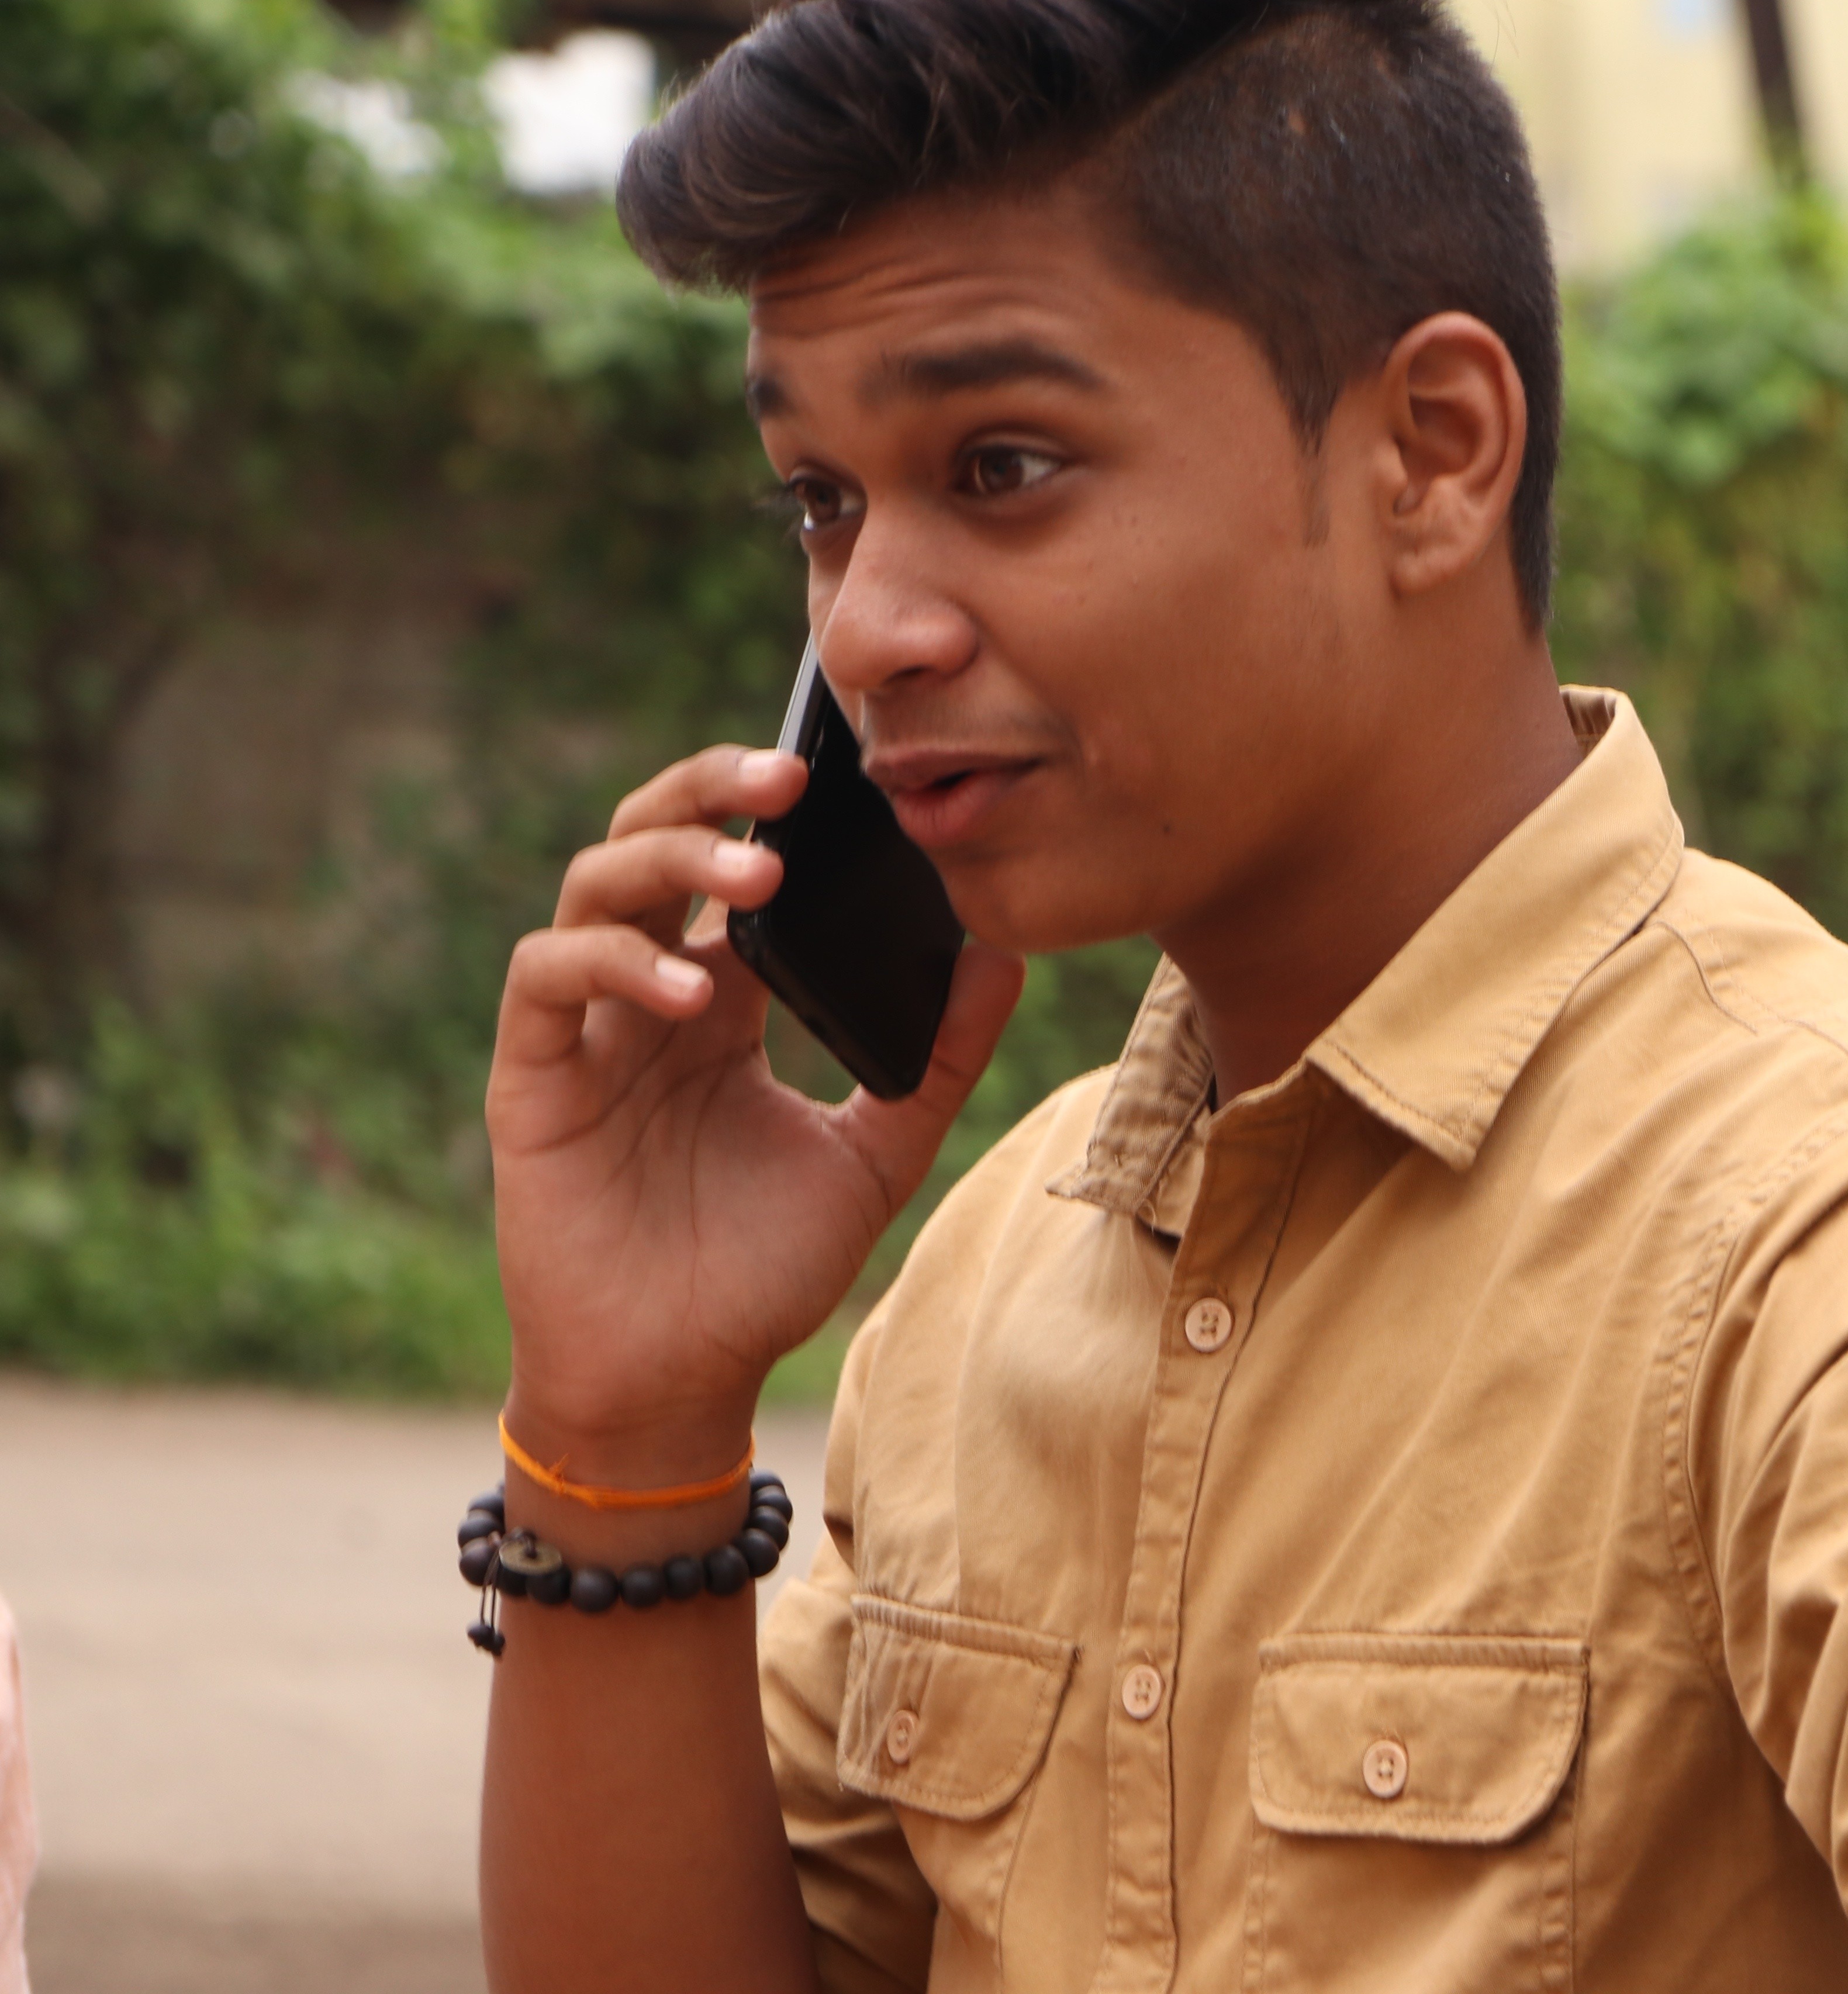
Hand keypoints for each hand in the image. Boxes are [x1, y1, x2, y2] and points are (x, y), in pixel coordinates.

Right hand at [484, 744, 1022, 1477]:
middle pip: (653, 837)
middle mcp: (650, 994)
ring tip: (758, 873)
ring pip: (595, 886)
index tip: (849, 776)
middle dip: (711, 789)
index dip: (775, 810)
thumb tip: (1004, 953)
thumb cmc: (764, 1269)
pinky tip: (691, 991)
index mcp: (726, 997)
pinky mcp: (534, 1078)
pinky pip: (548, 981)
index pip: (737, 862)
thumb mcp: (876, 1153)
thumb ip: (939, 1058)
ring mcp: (587, 1030)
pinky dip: (614, 964)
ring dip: (671, 860)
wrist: (678, 1379)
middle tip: (790, 776)